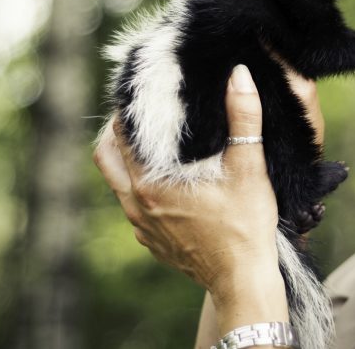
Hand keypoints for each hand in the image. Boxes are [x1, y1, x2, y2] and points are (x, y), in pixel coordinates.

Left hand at [93, 65, 281, 304]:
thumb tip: (239, 75)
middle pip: (105, 159)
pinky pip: (135, 208)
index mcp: (150, 185)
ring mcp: (141, 228)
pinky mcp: (152, 243)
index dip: (125, 109)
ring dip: (130, 162)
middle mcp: (136, 206)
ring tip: (154, 143)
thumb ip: (243, 117)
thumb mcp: (248, 167)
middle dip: (116, 133)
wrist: (244, 280)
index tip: (139, 91)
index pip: (118, 135)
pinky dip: (143, 188)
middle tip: (139, 114)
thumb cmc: (246, 225)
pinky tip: (170, 181)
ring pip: (119, 184)